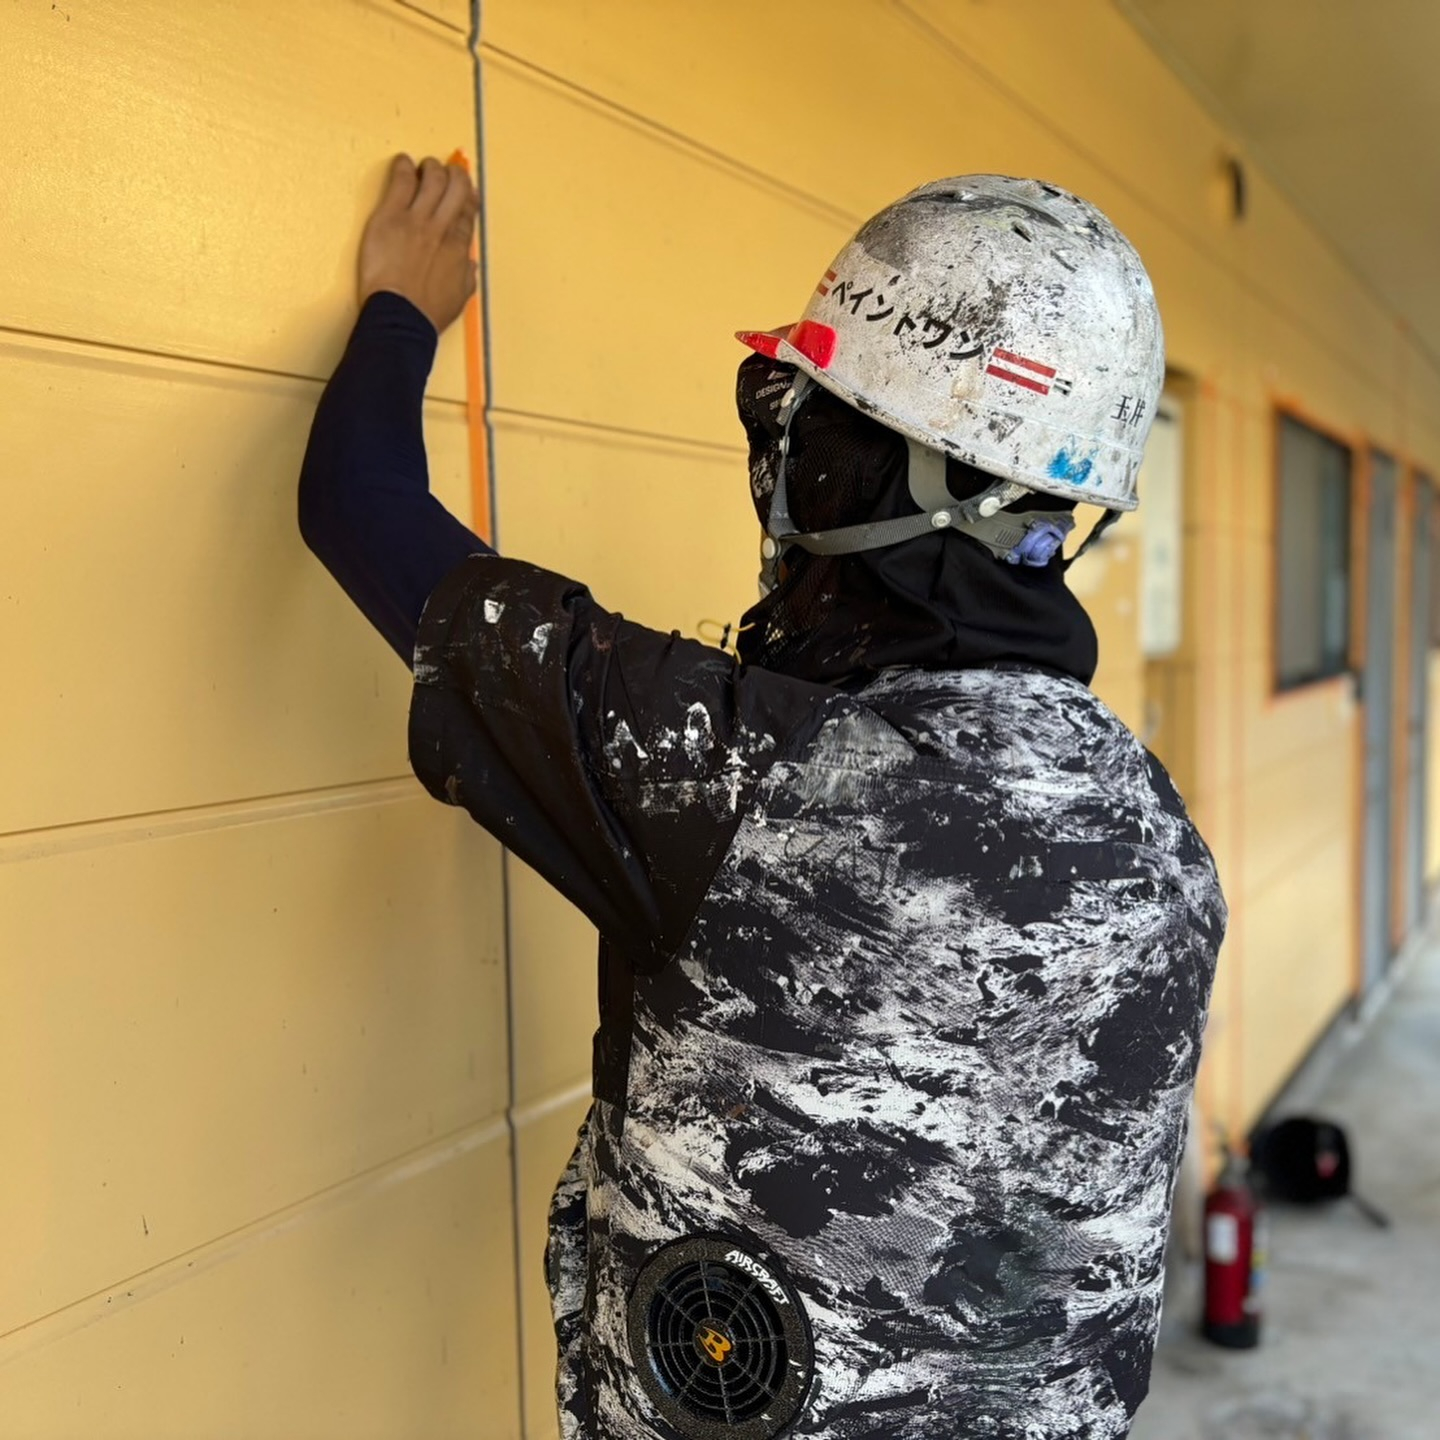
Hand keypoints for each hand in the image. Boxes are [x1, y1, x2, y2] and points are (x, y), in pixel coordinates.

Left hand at [357, 153, 477, 334]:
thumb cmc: (428, 312)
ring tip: (425, 167)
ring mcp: (417, 219)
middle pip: (455, 187)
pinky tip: (403, 163)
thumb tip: (469, 263)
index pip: (468, 210)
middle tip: (446, 172)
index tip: (465, 190)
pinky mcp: (391, 216)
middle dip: (453, 175)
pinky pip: (401, 181)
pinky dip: (403, 167)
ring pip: (432, 178)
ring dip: (430, 167)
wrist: (401, 315)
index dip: (468, 195)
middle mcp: (442, 227)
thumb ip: (466, 274)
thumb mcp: (460, 296)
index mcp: (459, 246)